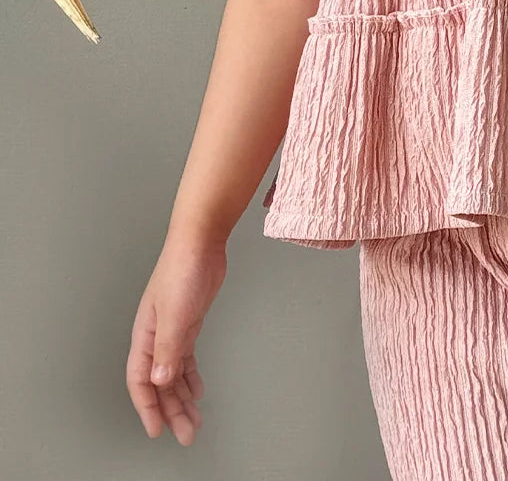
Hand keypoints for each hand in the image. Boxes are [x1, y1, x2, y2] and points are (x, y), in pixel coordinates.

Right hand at [126, 233, 226, 445]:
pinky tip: (196, 390)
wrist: (200, 242)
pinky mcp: (188, 323)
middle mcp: (155, 336)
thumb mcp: (175, 314)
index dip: (147, 407)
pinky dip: (189, 376)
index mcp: (145, 335)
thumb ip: (167, 349)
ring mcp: (172, 330)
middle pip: (159, 383)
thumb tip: (160, 382)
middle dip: (170, 410)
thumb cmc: (182, 270)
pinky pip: (185, 358)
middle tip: (185, 433)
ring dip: (181, 398)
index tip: (158, 430)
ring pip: (173, 374)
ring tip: (193, 421)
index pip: (140, 380)